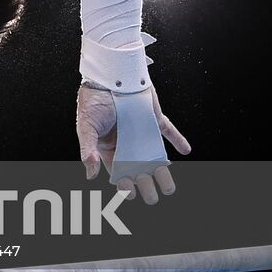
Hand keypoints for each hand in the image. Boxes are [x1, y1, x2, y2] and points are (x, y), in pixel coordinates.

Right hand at [76, 82, 191, 202]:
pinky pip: (168, 130)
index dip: (124, 183)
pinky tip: (185, 149)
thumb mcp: (86, 126)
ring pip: (154, 155)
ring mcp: (141, 131)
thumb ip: (87, 149)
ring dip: (162, 170)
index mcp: (108, 146)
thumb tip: (90, 174)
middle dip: (144, 183)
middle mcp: (126, 141)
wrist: (109, 75)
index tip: (131, 194)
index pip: (118, 170)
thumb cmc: (92, 99)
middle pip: (137, 167)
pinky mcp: (153, 118)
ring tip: (169, 187)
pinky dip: (177, 139)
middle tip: (152, 197)